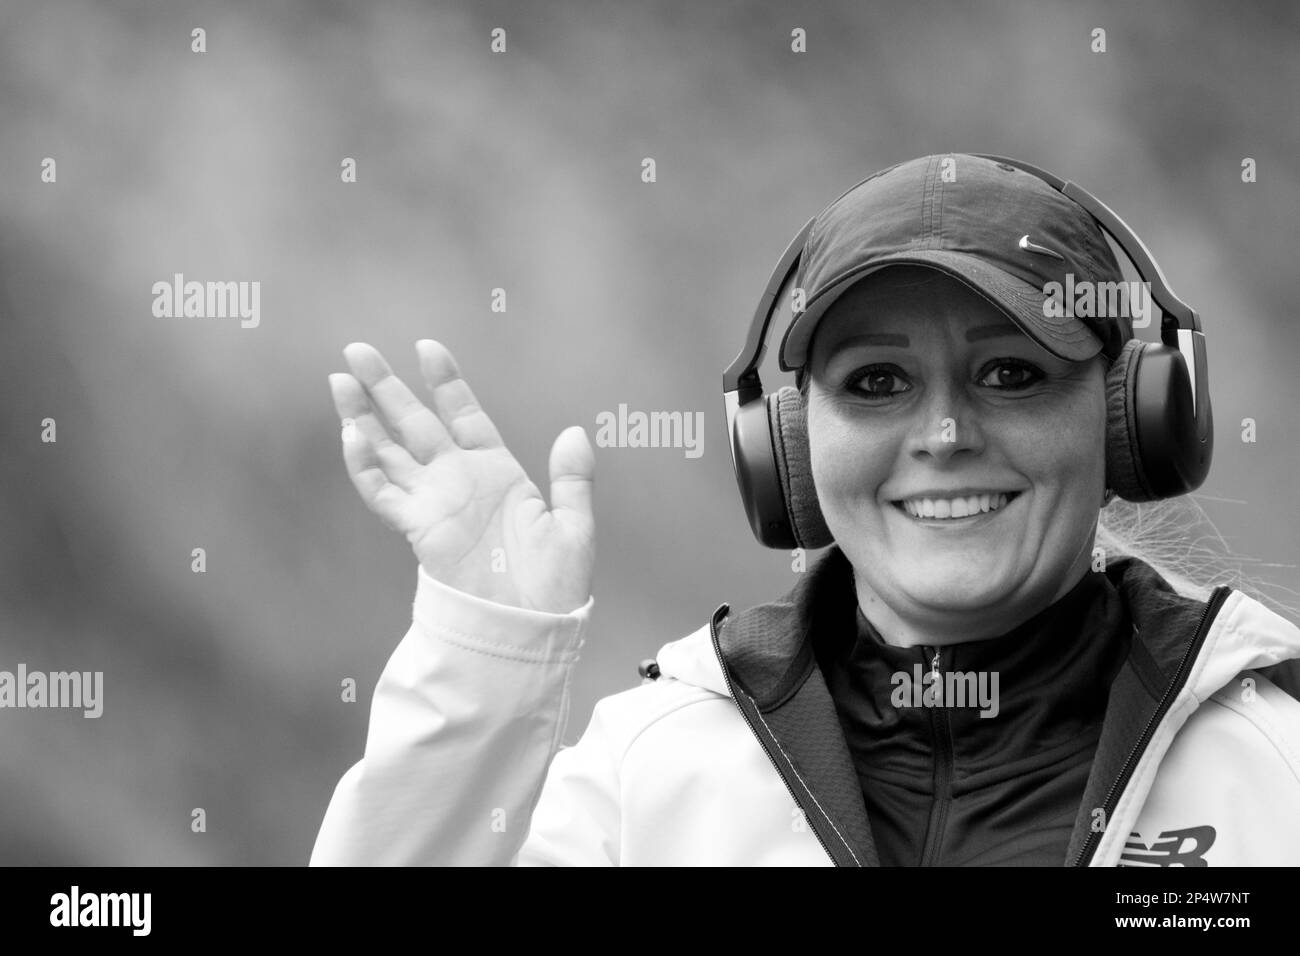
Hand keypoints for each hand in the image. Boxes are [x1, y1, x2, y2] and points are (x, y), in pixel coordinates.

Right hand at [328, 340, 593, 613]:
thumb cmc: (554, 586)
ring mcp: (434, 502)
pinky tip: (351, 434)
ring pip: (388, 451)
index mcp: (497, 472)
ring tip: (338, 379)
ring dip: (362, 417)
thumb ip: (573, 479)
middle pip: (413, 423)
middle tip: (357, 349)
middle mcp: (459, 480)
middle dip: (385, 387)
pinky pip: (383, 492)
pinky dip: (364, 465)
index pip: (463, 414)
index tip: (427, 347)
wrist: (528, 628)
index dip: (445, 382)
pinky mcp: (418, 529)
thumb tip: (576, 432)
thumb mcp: (573, 526)